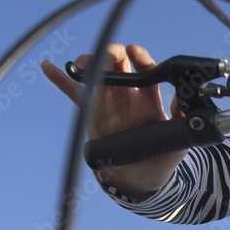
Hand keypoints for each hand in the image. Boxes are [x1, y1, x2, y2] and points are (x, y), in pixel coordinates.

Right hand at [42, 43, 186, 193]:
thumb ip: (181, 118)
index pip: (145, 69)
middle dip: (111, 53)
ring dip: (88, 63)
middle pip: (118, 63)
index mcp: (149, 98)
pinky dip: (61, 80)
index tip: (135, 51)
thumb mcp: (179, 140)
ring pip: (96, 74)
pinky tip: (48, 67)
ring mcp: (108, 101)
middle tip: (107, 57)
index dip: (140, 58)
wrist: (140, 178)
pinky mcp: (91, 112)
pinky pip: (75, 93)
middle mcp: (128, 94)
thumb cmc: (161, 157)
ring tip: (83, 65)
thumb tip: (181, 100)